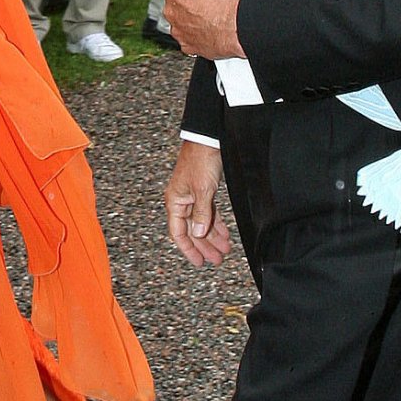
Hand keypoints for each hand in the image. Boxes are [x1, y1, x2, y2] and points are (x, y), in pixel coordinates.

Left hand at [162, 0, 242, 60]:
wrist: (237, 29)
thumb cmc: (227, 6)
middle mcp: (170, 9)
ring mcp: (176, 28)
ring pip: (179, 17)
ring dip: (188, 14)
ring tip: (207, 12)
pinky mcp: (184, 43)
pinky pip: (185, 33)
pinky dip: (193, 30)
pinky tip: (206, 26)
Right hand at [165, 139, 231, 267]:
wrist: (209, 139)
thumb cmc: (201, 161)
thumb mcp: (203, 191)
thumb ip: (201, 214)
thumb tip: (198, 234)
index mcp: (175, 202)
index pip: (179, 233)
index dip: (189, 249)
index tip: (199, 261)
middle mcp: (182, 201)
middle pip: (192, 231)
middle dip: (205, 246)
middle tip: (217, 259)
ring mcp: (192, 196)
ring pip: (201, 223)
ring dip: (212, 237)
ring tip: (224, 249)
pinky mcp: (203, 191)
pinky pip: (208, 213)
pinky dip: (216, 224)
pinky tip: (224, 233)